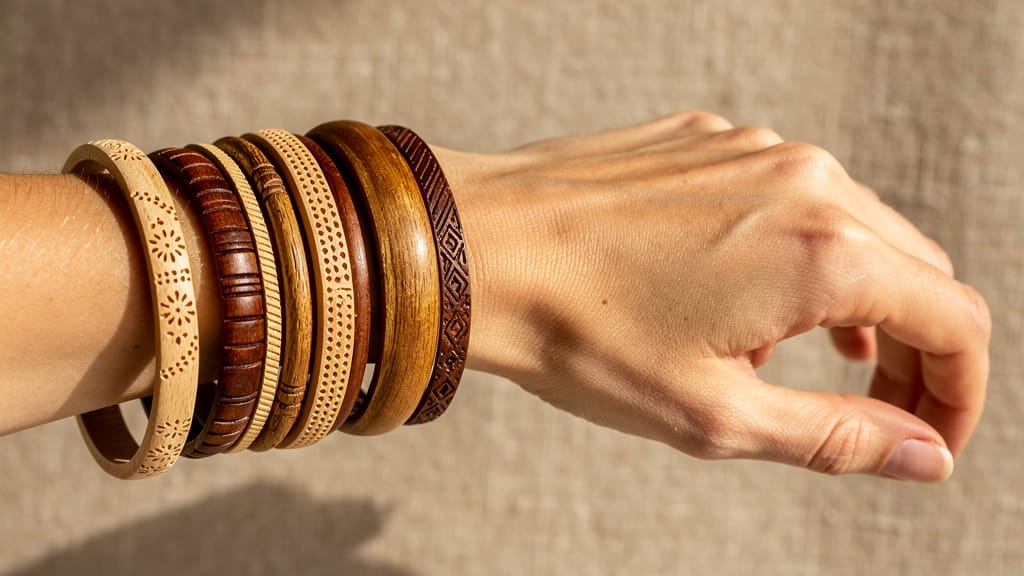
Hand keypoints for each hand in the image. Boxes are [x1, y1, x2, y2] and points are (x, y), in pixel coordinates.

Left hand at [437, 111, 990, 481]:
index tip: (929, 438)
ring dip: (858, 299)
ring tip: (812, 361)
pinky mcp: (706, 139)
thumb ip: (836, 436)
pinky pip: (786, 195)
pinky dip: (797, 252)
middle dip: (915, 349)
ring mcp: (753, 149)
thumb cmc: (579, 335)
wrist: (472, 248)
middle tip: (879, 412)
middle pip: (916, 270)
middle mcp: (806, 182)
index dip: (958, 393)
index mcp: (825, 252)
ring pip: (854, 227)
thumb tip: (923, 455)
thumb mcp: (715, 414)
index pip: (956, 321)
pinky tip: (748, 295)